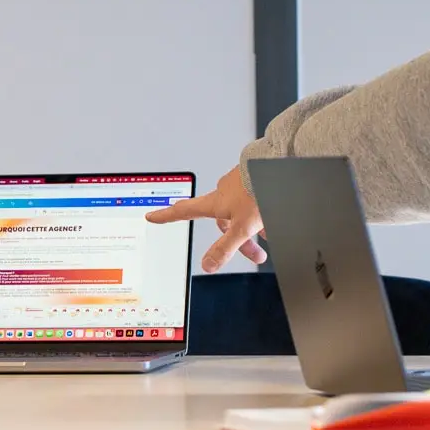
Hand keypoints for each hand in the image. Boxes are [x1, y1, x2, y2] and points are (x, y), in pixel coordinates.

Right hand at [146, 164, 267, 270]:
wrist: (276, 165)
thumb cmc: (257, 190)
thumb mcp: (241, 227)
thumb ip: (225, 247)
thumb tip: (208, 265)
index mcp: (214, 203)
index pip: (183, 211)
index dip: (166, 216)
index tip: (153, 216)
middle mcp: (224, 192)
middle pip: (225, 222)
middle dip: (240, 240)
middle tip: (255, 253)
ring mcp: (239, 184)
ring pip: (243, 212)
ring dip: (255, 227)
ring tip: (269, 235)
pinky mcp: (253, 179)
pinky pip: (254, 201)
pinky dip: (261, 212)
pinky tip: (272, 216)